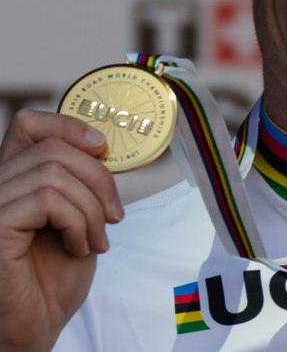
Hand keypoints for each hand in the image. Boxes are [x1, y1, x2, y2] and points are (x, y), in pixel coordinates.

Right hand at [0, 110, 123, 350]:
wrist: (37, 325)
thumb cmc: (55, 273)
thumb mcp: (77, 212)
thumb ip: (79, 176)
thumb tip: (101, 144)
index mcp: (12, 176)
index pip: (29, 122)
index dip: (68, 124)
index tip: (102, 147)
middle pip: (53, 146)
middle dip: (98, 178)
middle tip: (113, 215)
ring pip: (54, 172)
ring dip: (91, 207)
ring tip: (96, 239)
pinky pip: (47, 199)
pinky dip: (77, 221)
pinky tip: (79, 247)